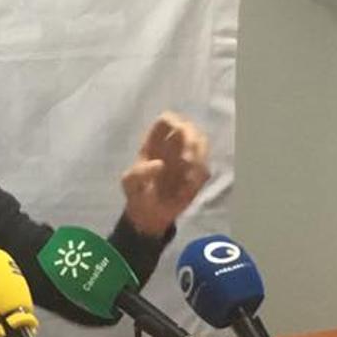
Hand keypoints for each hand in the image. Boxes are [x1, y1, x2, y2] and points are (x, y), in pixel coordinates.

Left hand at [121, 111, 210, 235]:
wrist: (149, 216)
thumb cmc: (137, 194)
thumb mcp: (130, 184)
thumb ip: (140, 173)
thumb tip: (159, 164)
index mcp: (154, 143)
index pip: (167, 120)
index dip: (175, 122)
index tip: (179, 133)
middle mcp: (172, 146)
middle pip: (190, 129)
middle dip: (192, 142)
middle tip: (187, 162)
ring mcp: (186, 159)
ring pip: (202, 146)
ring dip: (199, 160)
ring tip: (187, 181)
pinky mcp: (196, 175)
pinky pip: (205, 169)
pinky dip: (199, 178)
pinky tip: (186, 191)